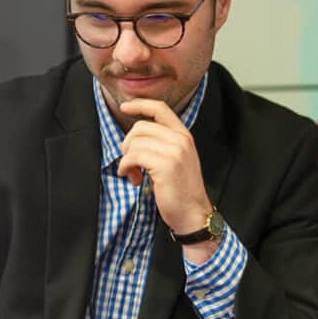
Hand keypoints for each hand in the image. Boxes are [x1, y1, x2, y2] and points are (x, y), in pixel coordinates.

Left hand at [116, 98, 210, 240]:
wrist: (193, 214)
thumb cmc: (180, 191)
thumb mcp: (175, 160)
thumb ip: (161, 144)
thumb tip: (134, 138)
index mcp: (184, 135)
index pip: (160, 108)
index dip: (139, 104)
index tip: (124, 106)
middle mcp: (181, 140)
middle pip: (141, 127)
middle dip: (128, 144)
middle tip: (130, 163)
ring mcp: (174, 151)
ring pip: (135, 142)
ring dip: (127, 160)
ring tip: (133, 174)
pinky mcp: (165, 165)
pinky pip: (134, 157)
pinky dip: (127, 167)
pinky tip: (133, 178)